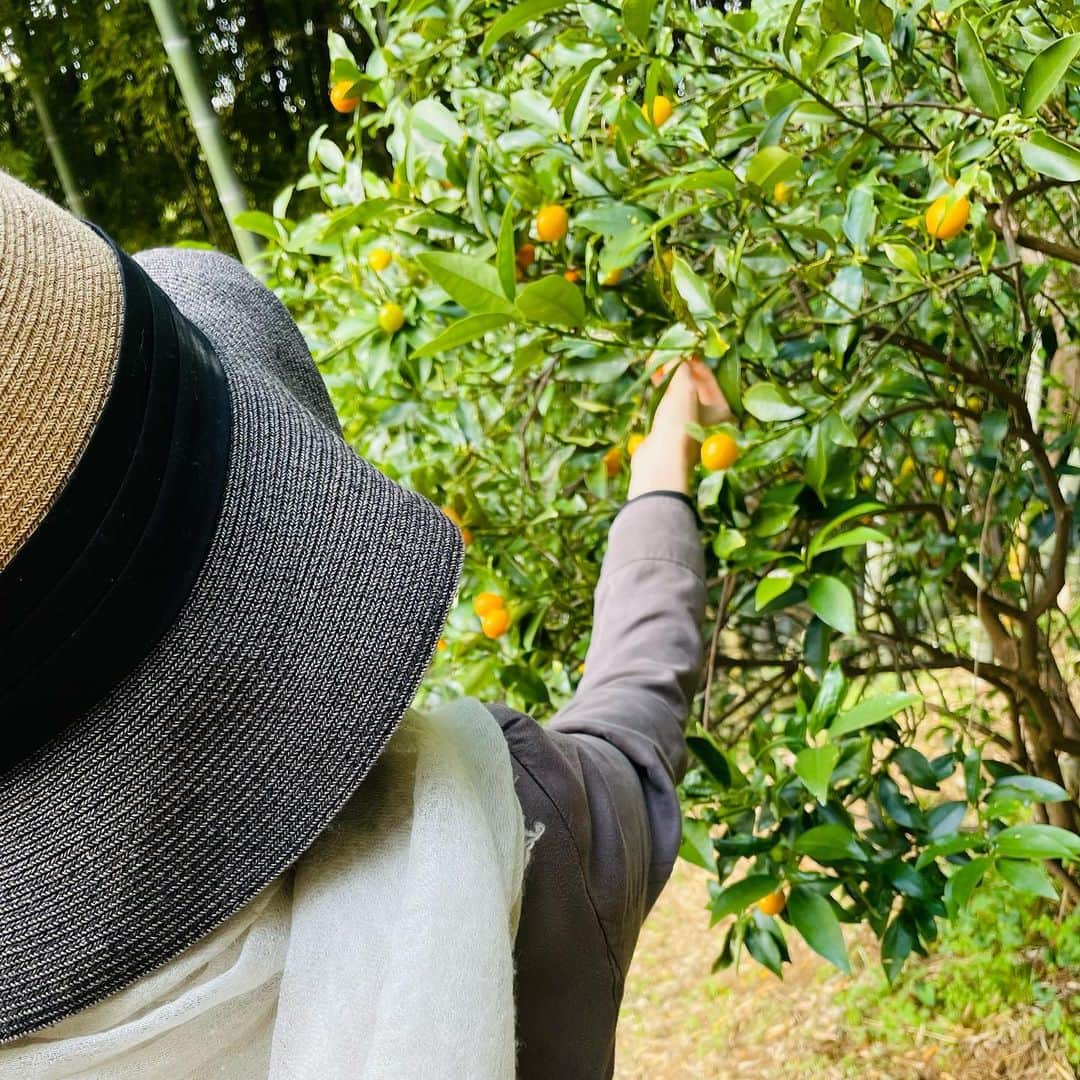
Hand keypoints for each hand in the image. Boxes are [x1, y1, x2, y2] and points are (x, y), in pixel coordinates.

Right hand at [628, 358, 731, 498]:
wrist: (660, 461)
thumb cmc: (679, 424)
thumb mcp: (683, 388)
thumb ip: (680, 367)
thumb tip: (675, 353)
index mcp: (721, 409)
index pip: (709, 377)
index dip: (693, 360)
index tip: (681, 347)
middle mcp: (709, 418)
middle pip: (694, 386)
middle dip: (678, 369)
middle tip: (665, 354)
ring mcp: (689, 425)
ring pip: (679, 395)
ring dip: (668, 379)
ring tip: (654, 365)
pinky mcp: (671, 431)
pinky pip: (668, 406)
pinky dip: (661, 393)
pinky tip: (652, 381)